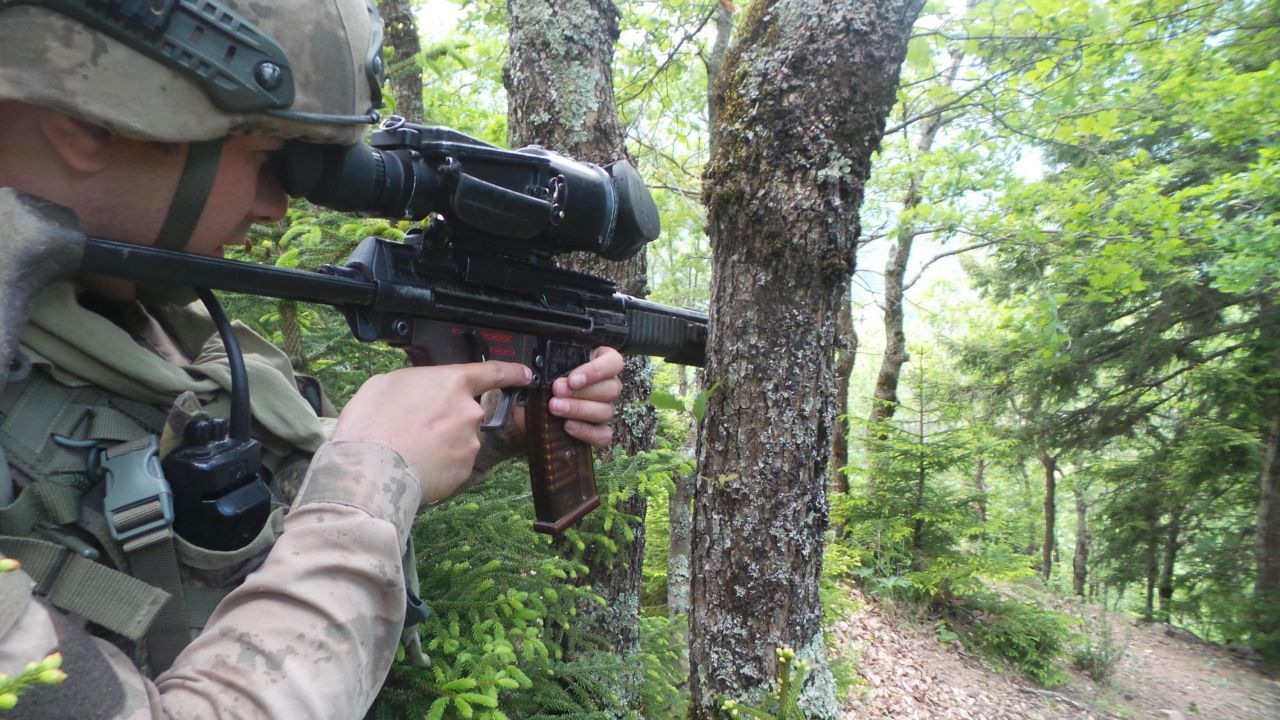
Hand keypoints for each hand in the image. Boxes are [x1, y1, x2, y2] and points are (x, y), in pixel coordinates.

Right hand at [332, 361, 532, 506]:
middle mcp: (469, 412)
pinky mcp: (463, 471)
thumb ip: (417, 383)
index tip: (525, 374)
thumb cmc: (373, 422)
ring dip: (440, 444)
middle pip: (465, 413)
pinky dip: (438, 466)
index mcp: (452, 383)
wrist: (371, 469)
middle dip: (446, 420)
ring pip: (459, 441)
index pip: (493, 372)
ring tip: (409, 450)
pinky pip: (453, 465)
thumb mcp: (388, 383)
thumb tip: (420, 391)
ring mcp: (469, 444)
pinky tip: (416, 466)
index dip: (512, 372)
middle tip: (414, 428)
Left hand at [546, 346, 624, 447]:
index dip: (596, 371)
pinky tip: (567, 426)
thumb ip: (549, 362)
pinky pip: (603, 435)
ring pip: (607, 411)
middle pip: (612, 389)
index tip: (573, 379)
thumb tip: (544, 369)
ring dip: (580, 410)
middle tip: (556, 391)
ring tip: (555, 407)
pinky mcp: (599, 431)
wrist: (528, 404)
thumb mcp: (543, 365)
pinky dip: (586, 432)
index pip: (614, 362)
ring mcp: (605, 409)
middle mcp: (607, 385)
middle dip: (582, 392)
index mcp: (599, 361)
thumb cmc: (540, 378)